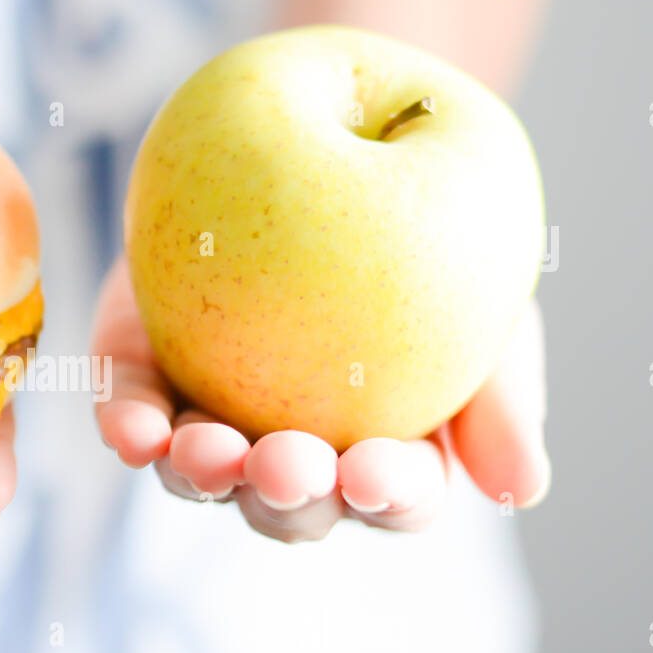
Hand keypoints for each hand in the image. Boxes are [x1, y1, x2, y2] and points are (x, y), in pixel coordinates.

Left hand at [92, 258, 549, 541]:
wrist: (337, 148)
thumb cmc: (426, 246)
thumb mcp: (484, 307)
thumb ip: (500, 395)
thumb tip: (523, 489)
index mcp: (385, 454)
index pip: (392, 497)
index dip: (388, 495)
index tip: (378, 471)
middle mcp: (296, 454)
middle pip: (290, 504)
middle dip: (287, 493)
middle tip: (288, 465)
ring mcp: (215, 418)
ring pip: (203, 474)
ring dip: (203, 474)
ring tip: (206, 452)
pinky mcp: (147, 373)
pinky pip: (131, 409)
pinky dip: (129, 424)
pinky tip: (133, 432)